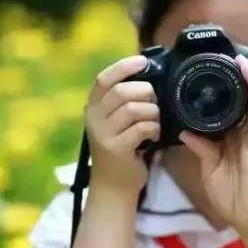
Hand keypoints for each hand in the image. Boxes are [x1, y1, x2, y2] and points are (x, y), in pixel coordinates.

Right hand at [85, 56, 160, 194]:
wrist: (113, 186)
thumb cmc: (121, 150)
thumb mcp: (116, 122)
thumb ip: (124, 102)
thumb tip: (149, 76)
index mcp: (93, 107)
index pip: (104, 79)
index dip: (124, 67)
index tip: (143, 61)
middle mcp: (93, 118)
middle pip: (122, 91)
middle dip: (146, 93)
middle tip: (154, 103)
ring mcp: (103, 134)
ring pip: (134, 108)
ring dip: (152, 113)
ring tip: (154, 122)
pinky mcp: (115, 148)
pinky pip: (142, 128)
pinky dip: (154, 129)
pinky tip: (153, 137)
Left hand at [179, 56, 247, 238]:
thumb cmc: (233, 198)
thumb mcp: (209, 169)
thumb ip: (201, 149)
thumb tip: (185, 131)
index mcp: (234, 139)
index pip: (228, 109)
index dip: (222, 91)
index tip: (209, 74)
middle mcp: (246, 135)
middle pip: (243, 100)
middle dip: (238, 79)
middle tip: (227, 57)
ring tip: (241, 61)